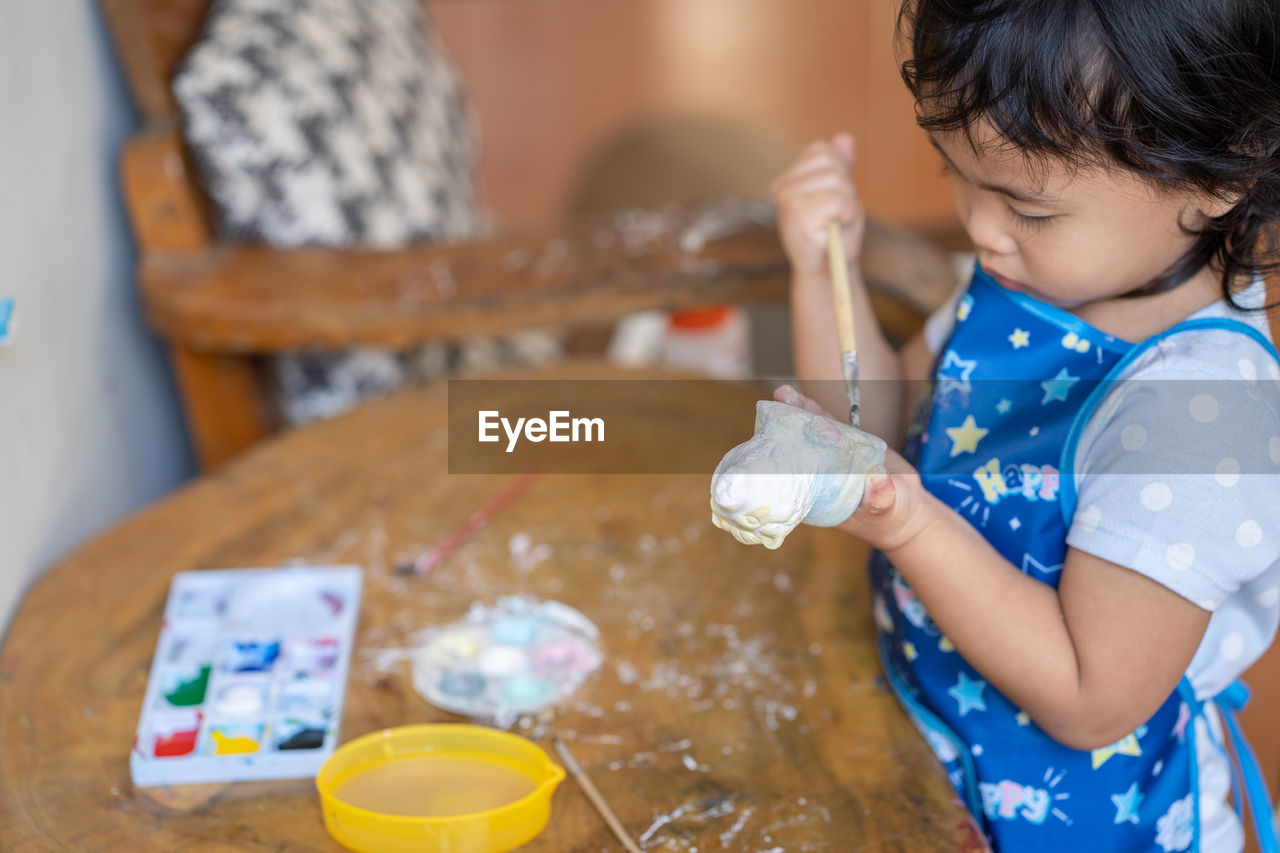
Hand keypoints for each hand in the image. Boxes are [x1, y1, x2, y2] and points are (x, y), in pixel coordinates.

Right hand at [769, 133, 864, 279]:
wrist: (828, 273)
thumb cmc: (834, 237)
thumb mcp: (841, 195)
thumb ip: (841, 166)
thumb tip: (844, 137)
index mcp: (787, 179)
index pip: (822, 151)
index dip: (839, 175)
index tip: (831, 202)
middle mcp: (781, 187)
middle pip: (832, 164)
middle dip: (845, 189)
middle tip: (835, 217)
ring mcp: (787, 200)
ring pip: (837, 181)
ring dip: (847, 205)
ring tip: (834, 225)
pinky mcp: (797, 215)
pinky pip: (838, 201)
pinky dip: (846, 216)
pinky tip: (833, 232)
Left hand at [773, 384, 935, 552]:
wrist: (908, 507)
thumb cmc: (892, 517)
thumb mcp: (888, 510)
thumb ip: (882, 497)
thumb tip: (876, 480)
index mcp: (817, 498)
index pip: (791, 478)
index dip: (779, 460)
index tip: (767, 441)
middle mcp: (818, 477)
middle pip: (796, 450)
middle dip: (784, 429)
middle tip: (774, 406)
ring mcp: (831, 459)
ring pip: (810, 434)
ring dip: (797, 413)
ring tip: (784, 393)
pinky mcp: (846, 444)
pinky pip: (830, 426)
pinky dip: (817, 412)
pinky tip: (803, 398)